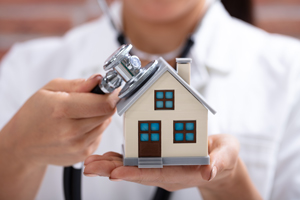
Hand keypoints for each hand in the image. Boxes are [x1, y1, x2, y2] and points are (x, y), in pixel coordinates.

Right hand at [0, 74, 118, 166]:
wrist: (23, 144)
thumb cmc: (34, 114)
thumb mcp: (50, 89)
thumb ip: (78, 84)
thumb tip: (99, 80)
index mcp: (62, 109)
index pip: (104, 103)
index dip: (112, 94)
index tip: (113, 89)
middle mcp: (71, 131)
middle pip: (107, 113)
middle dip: (106, 103)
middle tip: (95, 99)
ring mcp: (78, 146)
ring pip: (105, 124)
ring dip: (99, 116)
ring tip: (81, 113)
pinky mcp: (82, 155)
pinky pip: (99, 136)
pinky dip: (94, 128)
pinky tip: (79, 127)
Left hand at [83, 134, 239, 190]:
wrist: (219, 159)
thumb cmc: (223, 155)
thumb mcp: (226, 155)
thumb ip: (219, 162)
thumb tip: (209, 171)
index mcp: (183, 171)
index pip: (157, 173)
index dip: (136, 172)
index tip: (116, 172)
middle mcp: (168, 173)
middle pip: (138, 172)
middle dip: (112, 170)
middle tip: (90, 167)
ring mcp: (162, 168)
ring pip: (134, 167)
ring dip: (110, 165)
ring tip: (89, 164)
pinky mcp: (159, 160)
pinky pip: (137, 160)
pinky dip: (119, 158)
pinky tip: (105, 158)